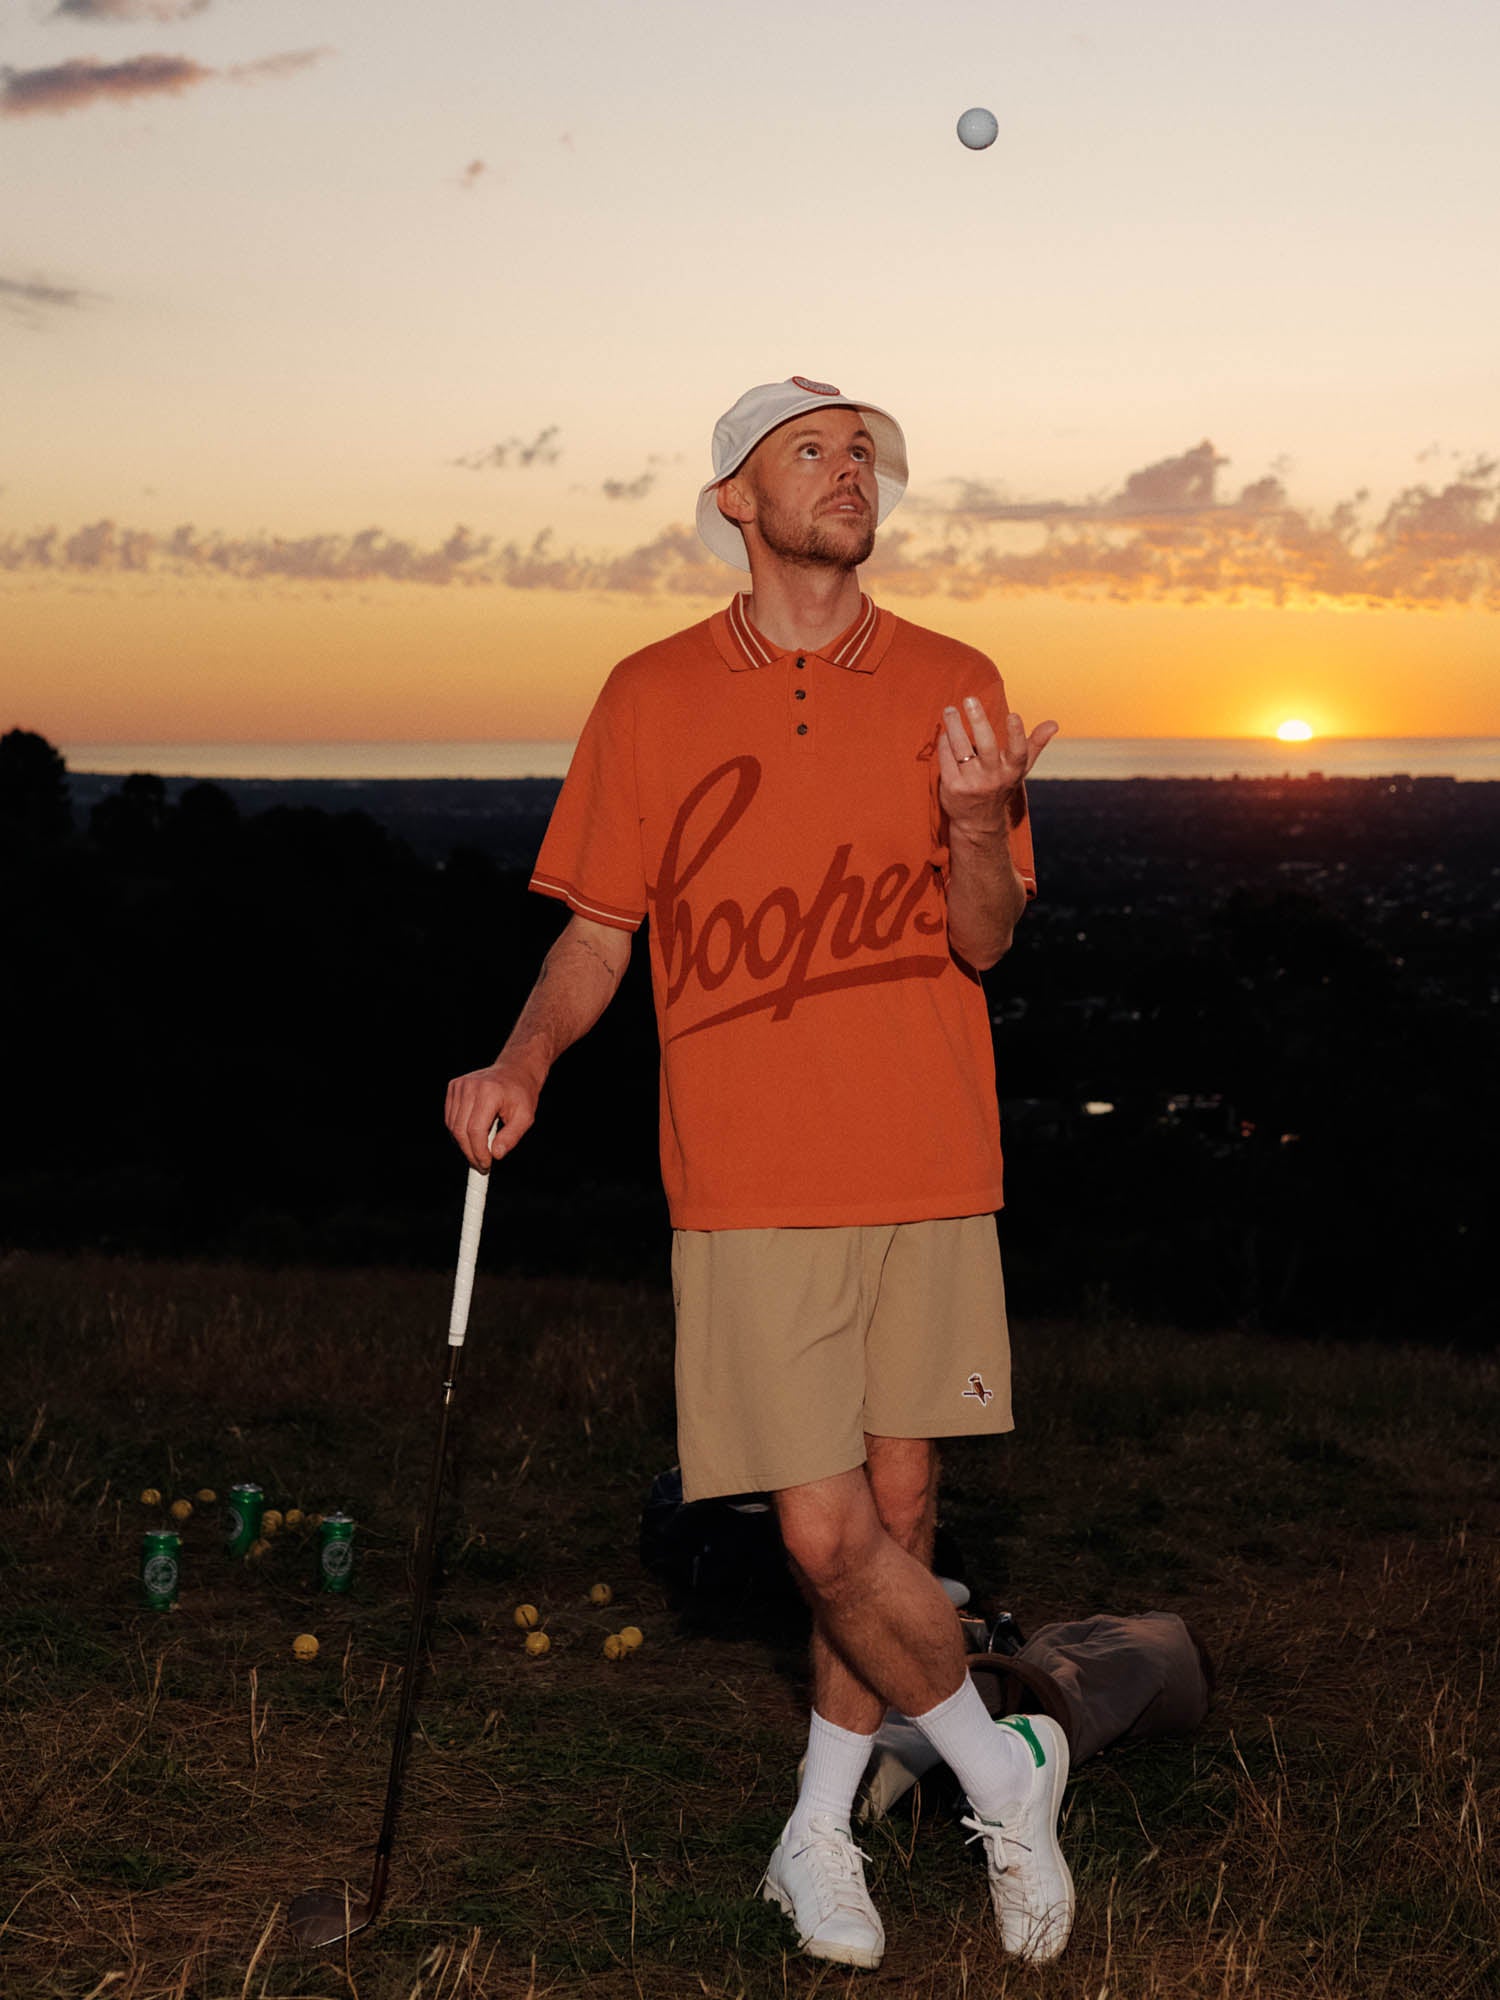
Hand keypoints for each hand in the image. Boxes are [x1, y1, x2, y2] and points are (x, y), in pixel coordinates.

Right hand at [444, 1059, 540, 1171]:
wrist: (515, 1070)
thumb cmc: (521, 1095)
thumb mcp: (525, 1118)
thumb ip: (511, 1137)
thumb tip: (496, 1154)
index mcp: (489, 1092)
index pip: (476, 1130)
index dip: (479, 1152)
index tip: (487, 1165)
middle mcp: (470, 1086)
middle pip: (460, 1130)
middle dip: (470, 1152)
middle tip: (481, 1165)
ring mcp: (459, 1085)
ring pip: (452, 1126)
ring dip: (463, 1144)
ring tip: (479, 1151)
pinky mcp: (453, 1087)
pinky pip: (450, 1117)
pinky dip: (458, 1132)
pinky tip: (472, 1137)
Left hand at [937, 695, 1057, 835]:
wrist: (978, 822)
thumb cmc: (1001, 785)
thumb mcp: (1020, 768)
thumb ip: (1035, 744)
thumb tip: (1054, 723)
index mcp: (1012, 770)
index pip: (1018, 751)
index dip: (1017, 734)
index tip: (1013, 715)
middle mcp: (993, 778)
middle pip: (986, 746)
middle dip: (978, 720)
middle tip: (969, 699)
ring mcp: (972, 784)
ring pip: (961, 748)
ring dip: (954, 726)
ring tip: (949, 710)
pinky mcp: (952, 788)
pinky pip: (946, 758)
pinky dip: (944, 743)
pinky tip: (945, 733)